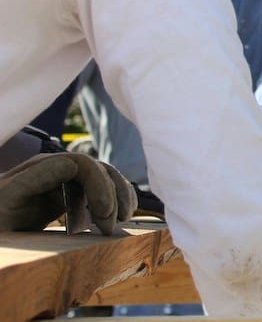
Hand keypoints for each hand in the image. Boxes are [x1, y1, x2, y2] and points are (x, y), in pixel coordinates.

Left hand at [0, 153, 137, 233]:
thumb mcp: (10, 196)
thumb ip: (36, 178)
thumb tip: (72, 165)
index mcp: (46, 165)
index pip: (85, 164)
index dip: (101, 185)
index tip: (104, 212)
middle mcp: (61, 169)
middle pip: (101, 172)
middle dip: (112, 197)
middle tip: (110, 227)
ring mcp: (68, 182)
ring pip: (106, 180)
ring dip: (119, 199)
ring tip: (120, 222)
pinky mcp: (72, 197)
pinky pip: (102, 192)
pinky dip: (116, 201)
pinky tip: (120, 216)